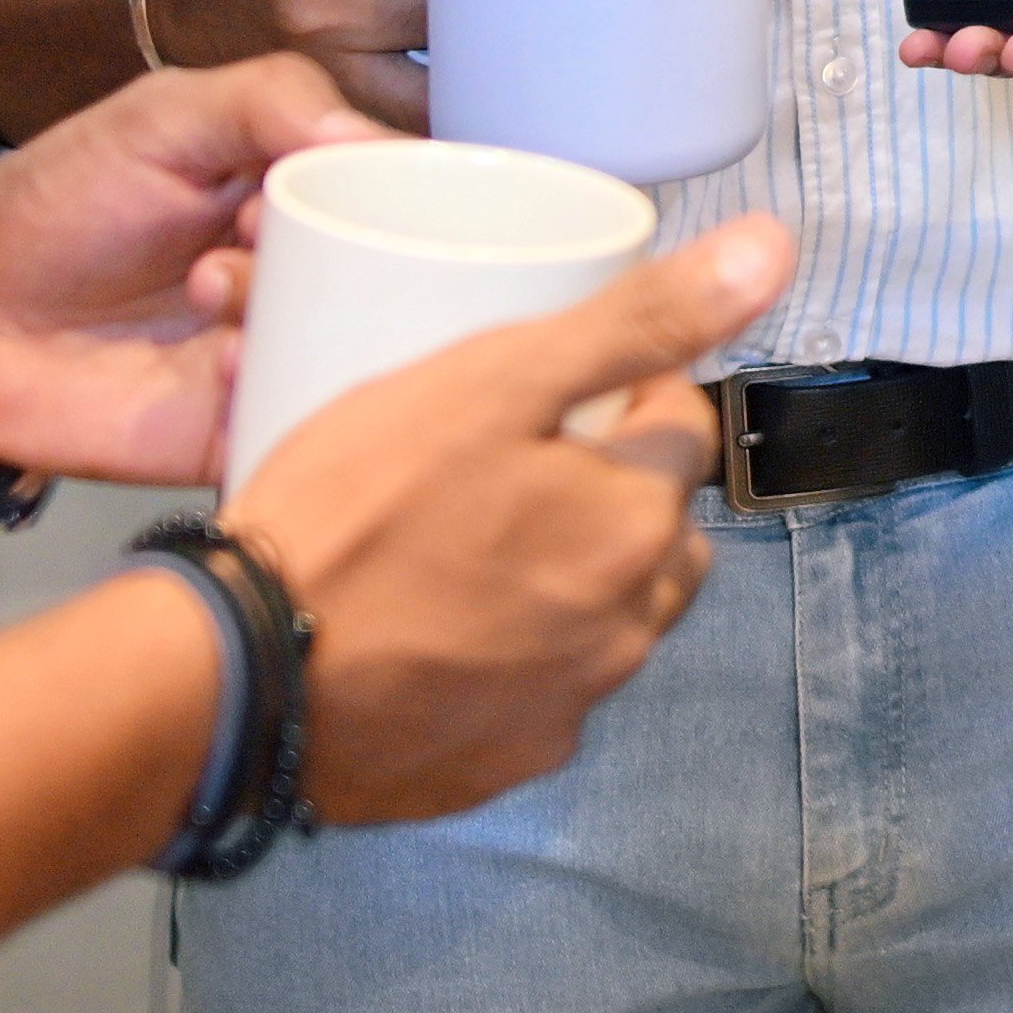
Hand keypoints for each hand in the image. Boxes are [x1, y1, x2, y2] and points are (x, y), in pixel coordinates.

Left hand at [0, 55, 390, 484]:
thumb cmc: (58, 201)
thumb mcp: (163, 116)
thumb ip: (270, 100)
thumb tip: (370, 136)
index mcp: (306, 197)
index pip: (407, 199)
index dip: (390, 192)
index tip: (327, 178)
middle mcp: (309, 279)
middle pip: (398, 283)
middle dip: (346, 259)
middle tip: (254, 236)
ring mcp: (278, 356)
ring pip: (356, 355)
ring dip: (298, 321)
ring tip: (214, 292)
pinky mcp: (242, 430)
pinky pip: (301, 427)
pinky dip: (275, 392)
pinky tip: (217, 363)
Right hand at [226, 217, 790, 827]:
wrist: (240, 678)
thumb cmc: (353, 512)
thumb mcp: (491, 382)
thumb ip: (636, 319)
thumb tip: (773, 249)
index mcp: (637, 525)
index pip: (681, 428)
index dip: (620, 393)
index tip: (545, 390)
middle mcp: (629, 626)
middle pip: (655, 529)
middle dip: (608, 490)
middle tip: (502, 463)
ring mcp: (569, 704)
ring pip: (607, 613)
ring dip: (569, 575)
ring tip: (467, 542)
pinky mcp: (505, 763)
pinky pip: (541, 688)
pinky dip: (512, 653)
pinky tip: (436, 625)